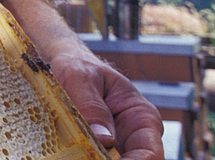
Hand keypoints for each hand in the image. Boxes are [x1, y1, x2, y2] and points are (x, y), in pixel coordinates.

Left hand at [2, 0, 163, 159]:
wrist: (64, 65)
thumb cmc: (77, 66)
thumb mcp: (80, 78)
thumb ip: (92, 106)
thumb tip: (105, 139)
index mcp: (141, 115)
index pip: (150, 151)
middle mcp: (133, 134)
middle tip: (86, 157)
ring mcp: (115, 144)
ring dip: (94, 159)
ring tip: (75, 154)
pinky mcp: (95, 148)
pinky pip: (93, 157)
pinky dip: (83, 157)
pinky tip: (71, 154)